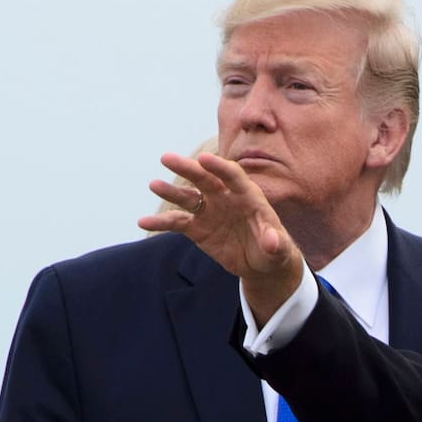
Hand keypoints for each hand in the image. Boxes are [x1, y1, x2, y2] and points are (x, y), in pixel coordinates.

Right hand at [139, 152, 304, 320]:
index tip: (204, 158)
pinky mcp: (198, 228)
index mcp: (247, 196)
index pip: (233, 176)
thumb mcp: (278, 250)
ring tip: (153, 185)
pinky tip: (143, 222)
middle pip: (205, 179)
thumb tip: (272, 242)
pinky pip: (177, 223)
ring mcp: (209, 211)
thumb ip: (275, 243)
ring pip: (187, 197)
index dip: (219, 167)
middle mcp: (225, 198)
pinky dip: (161, 223)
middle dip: (187, 169)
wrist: (261, 263)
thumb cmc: (274, 251)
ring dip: (171, 191)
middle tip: (167, 158)